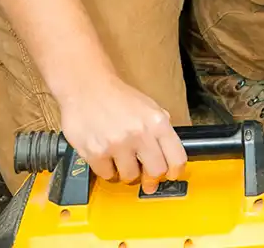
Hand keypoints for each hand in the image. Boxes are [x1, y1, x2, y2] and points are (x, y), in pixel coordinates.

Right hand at [55, 71, 187, 193]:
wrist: (87, 87)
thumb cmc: (118, 97)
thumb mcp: (149, 107)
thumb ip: (161, 130)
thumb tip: (169, 154)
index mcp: (157, 123)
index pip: (177, 158)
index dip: (176, 171)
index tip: (171, 175)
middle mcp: (140, 134)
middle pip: (156, 172)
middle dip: (151, 177)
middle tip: (146, 177)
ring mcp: (117, 145)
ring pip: (130, 177)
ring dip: (127, 173)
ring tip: (122, 160)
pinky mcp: (95, 152)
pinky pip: (107, 175)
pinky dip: (107, 170)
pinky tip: (106, 156)